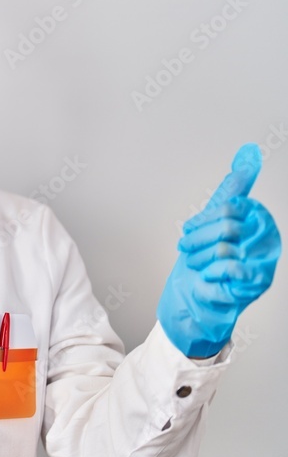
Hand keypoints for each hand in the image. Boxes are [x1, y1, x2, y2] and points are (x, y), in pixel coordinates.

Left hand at [157, 143, 280, 357]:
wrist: (189, 303)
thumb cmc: (201, 262)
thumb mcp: (210, 221)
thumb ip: (232, 189)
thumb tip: (250, 153)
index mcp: (258, 222)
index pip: (228, 207)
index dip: (202, 221)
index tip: (190, 231)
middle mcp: (267, 241)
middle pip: (226, 226)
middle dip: (197, 242)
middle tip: (188, 253)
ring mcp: (264, 263)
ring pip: (224, 248)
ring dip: (200, 260)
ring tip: (199, 269)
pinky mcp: (255, 285)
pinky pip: (229, 268)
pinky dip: (210, 275)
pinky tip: (208, 280)